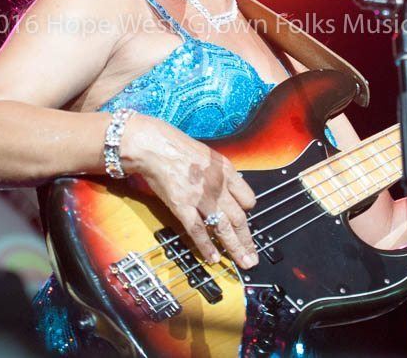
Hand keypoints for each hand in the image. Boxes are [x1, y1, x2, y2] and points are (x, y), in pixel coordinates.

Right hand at [118, 114, 258, 268]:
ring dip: (234, 248)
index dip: (248, 212)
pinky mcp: (182, 206)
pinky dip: (207, 247)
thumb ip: (220, 174)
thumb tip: (228, 188)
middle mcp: (218, 186)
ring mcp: (200, 198)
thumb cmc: (178, 147)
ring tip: (242, 262)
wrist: (154, 146)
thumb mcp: (209, 155)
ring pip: (223, 228)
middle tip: (252, 257)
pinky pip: (198, 230)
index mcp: (226, 171)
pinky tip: (213, 258)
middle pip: (239, 218)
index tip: (246, 221)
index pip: (248, 198)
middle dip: (247, 241)